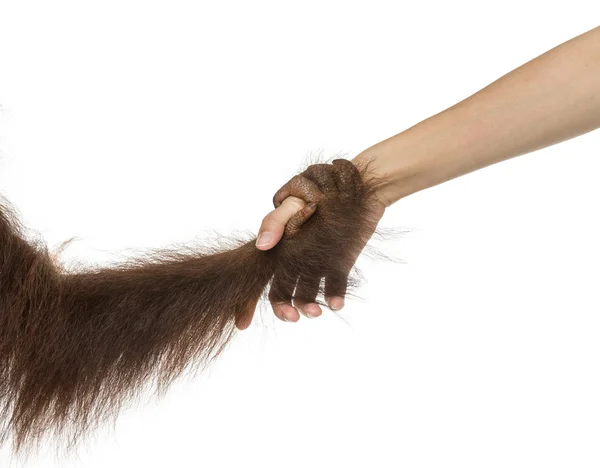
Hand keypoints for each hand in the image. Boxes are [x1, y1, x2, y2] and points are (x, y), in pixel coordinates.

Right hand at [253, 159, 384, 323]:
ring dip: (310, 305)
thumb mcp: (292, 202)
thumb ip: (275, 222)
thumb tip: (262, 246)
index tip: (255, 321)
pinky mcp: (339, 264)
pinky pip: (335, 286)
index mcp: (279, 249)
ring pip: (309, 293)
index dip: (255, 303)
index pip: (263, 280)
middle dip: (288, 309)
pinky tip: (337, 303)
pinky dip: (335, 296)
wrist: (352, 185)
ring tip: (318, 311)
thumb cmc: (314, 189)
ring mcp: (317, 263)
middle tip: (298, 316)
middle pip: (284, 293)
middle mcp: (296, 260)